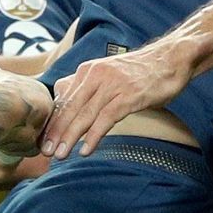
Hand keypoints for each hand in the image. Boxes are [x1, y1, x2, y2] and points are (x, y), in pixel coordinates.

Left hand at [42, 40, 196, 159]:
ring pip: (84, 115)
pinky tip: (86, 150)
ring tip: (60, 154)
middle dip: (56, 132)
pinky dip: (94, 136)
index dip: (52, 122)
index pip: (63, 99)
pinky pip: (106, 118)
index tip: (42, 140)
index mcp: (88, 71)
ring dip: (70, 137)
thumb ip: (87, 85)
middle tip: (45, 152)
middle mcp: (96, 76)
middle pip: (70, 108)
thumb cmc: (140, 71)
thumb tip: (63, 96)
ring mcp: (112, 85)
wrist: (171, 58)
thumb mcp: (108, 73)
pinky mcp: (129, 96)